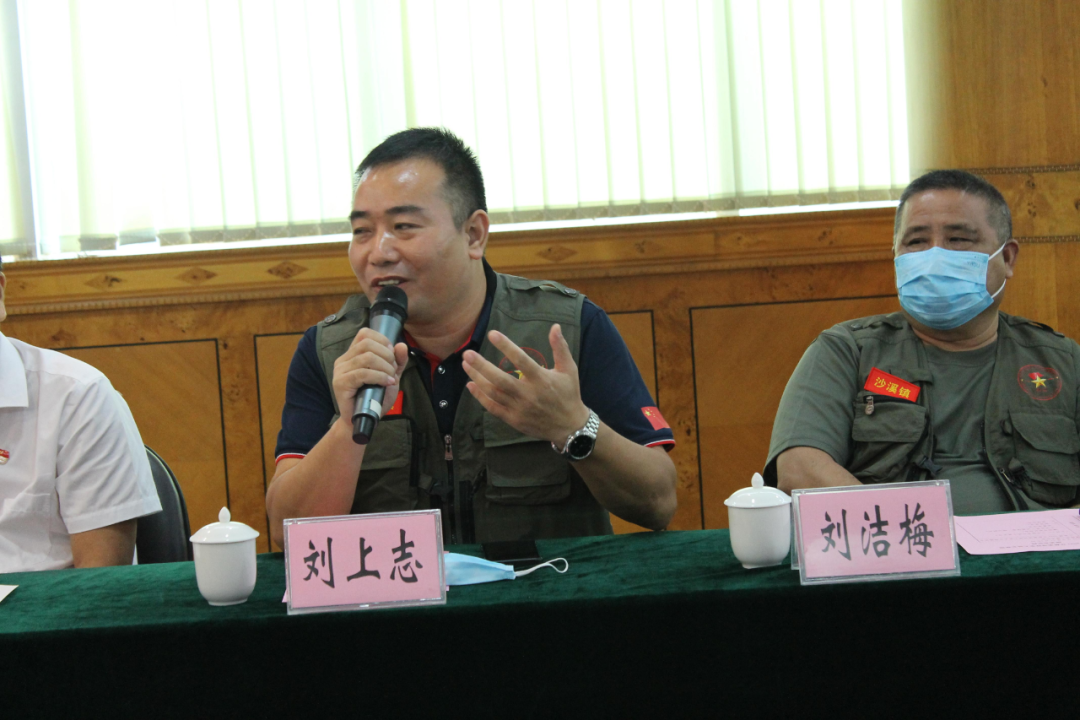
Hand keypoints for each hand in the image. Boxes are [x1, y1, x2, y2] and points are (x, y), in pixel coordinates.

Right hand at [331, 327, 408, 422]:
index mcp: (352, 354)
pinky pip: (363, 374)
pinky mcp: (341, 384)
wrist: (363, 421)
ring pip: (366, 358)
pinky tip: (387, 383)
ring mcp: (340, 371)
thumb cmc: (374, 398)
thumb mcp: (390, 376)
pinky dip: (379, 377)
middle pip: (367, 344)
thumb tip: (401, 345)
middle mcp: (344, 360)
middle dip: (387, 355)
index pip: (365, 333)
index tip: (392, 355)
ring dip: (385, 367)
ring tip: (391, 378)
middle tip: (393, 370)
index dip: (382, 340)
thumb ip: (397, 361)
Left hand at [462, 324, 589, 445]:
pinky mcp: (513, 419)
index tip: (492, 333)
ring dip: (477, 378)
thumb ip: (560, 348)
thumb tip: (555, 326)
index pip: (521, 360)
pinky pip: (493, 408)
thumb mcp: (569, 369)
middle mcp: (528, 394)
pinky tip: (471, 385)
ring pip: (493, 393)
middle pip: (500, 379)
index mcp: (542, 379)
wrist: (569, 426)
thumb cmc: (568, 394)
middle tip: (467, 354)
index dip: (506, 346)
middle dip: (482, 366)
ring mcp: (519, 408)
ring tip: (466, 365)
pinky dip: (480, 397)